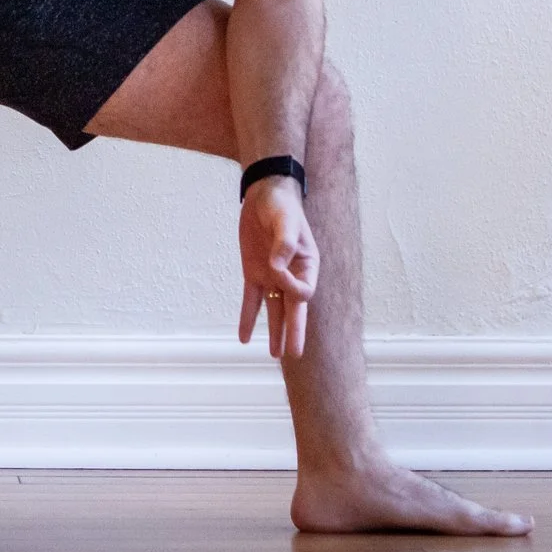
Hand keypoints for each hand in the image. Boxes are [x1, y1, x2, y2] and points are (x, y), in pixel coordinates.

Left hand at [237, 177, 318, 358]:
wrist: (265, 195)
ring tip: (276, 355)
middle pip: (294, 310)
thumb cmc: (282, 206)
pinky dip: (248, 318)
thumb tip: (277, 266)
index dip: (291, 288)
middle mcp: (292, 275)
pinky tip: (244, 338)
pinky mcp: (254, 274)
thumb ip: (283, 242)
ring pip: (275, 311)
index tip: (277, 270)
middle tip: (294, 354)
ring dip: (275, 332)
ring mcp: (272, 277)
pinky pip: (251, 301)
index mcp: (307, 264)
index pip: (302, 290)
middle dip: (294, 332)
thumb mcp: (285, 220)